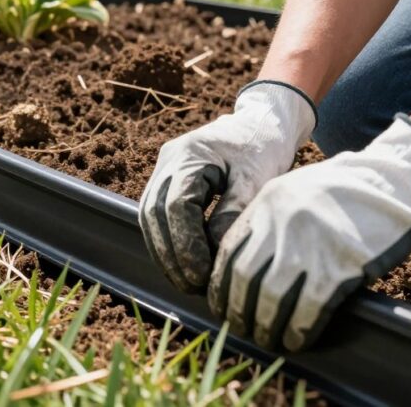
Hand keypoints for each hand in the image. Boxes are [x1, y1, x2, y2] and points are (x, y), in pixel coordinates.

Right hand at [139, 81, 315, 292]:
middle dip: (170, 255)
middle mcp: (167, 160)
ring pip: (148, 217)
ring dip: (164, 253)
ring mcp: (162, 169)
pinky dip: (167, 241)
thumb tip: (215, 253)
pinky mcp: (165, 180)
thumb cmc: (262, 149)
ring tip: (187, 282)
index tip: (202, 274)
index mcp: (189, 155)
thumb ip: (233, 214)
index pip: (176, 206)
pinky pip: (156, 215)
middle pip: (154, 214)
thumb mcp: (256, 180)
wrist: (260, 124)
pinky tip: (183, 264)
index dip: (185, 244)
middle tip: (192, 286)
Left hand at [209, 115, 410, 350]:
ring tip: (266, 340)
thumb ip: (263, 220)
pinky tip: (295, 341)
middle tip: (238, 328)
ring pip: (271, 296)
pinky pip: (309, 307)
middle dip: (236, 308)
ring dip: (265, 325)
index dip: (219, 283)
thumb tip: (238, 264)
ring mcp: (308, 246)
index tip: (219, 304)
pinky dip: (298, 329)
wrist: (386, 184)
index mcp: (264, 205)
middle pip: (244, 276)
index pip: (228, 251)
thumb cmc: (336, 191)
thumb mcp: (288, 192)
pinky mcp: (338, 266)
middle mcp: (280, 225)